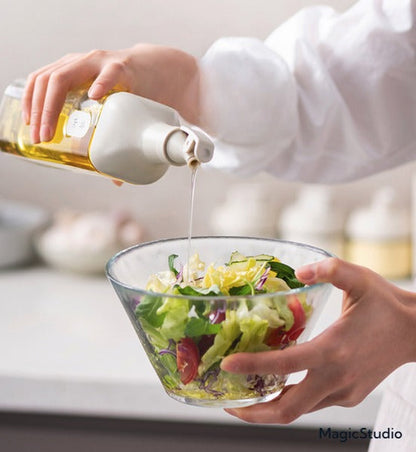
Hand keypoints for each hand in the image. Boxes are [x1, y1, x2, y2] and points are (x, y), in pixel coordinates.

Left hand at [22, 44, 199, 142]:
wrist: (161, 71)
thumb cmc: (132, 92)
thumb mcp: (113, 112)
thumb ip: (111, 142)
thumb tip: (113, 178)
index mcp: (74, 71)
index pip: (40, 80)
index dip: (30, 102)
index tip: (29, 126)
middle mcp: (81, 63)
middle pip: (47, 80)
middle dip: (38, 110)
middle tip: (41, 137)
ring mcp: (100, 63)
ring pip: (64, 76)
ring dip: (52, 105)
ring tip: (52, 128)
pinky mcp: (124, 67)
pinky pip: (110, 74)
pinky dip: (101, 84)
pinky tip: (94, 96)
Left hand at [220, 257, 415, 423]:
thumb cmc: (385, 304)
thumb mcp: (359, 278)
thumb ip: (329, 269)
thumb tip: (299, 271)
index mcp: (334, 349)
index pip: (286, 365)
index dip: (253, 366)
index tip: (228, 364)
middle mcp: (337, 377)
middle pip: (288, 409)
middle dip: (253, 412)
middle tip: (227, 403)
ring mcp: (344, 391)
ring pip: (300, 410)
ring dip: (269, 407)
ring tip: (244, 396)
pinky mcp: (348, 395)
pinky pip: (313, 402)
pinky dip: (291, 398)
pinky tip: (278, 384)